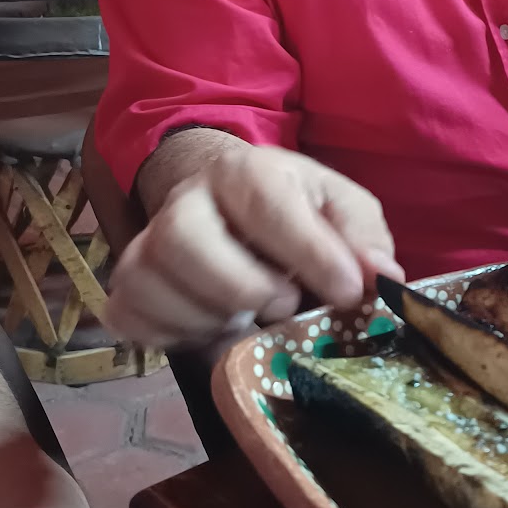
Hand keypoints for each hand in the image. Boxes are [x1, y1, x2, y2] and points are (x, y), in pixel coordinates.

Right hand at [108, 145, 403, 346]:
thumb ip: (362, 236)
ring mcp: (147, 244)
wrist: (220, 199)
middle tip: (286, 304)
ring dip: (211, 317)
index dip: (310, 253)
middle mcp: (185, 202)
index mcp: (244, 172)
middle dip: (244, 286)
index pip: (267, 206)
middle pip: (184, 241)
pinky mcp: (127, 287)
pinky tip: (212, 327)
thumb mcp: (338, 205)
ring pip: (153, 285)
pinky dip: (175, 335)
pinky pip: (132, 319)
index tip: (347, 292)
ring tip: (251, 316)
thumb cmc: (290, 206)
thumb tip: (380, 275)